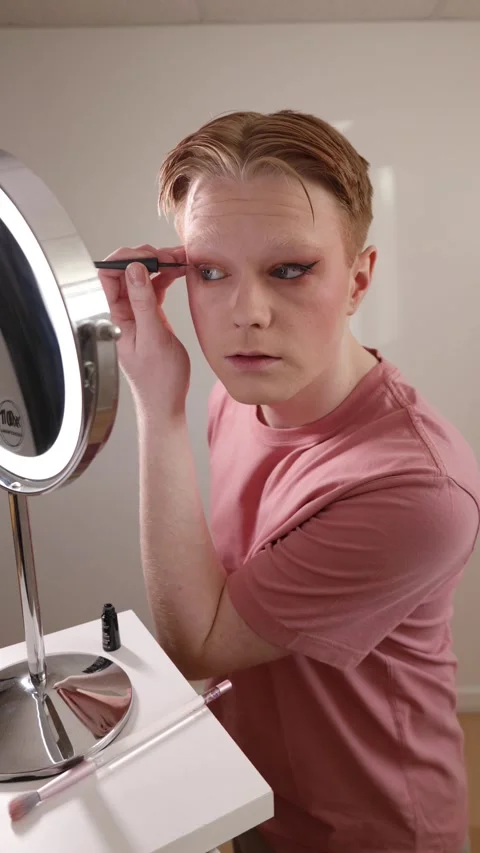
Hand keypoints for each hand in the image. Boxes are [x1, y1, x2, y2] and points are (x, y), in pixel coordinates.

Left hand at [98, 244, 189, 417]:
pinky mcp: (150, 318)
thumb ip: (143, 302)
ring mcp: (135, 314)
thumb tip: (135, 270)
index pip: (107, 275)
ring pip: (142, 278)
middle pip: (126, 272)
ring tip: (180, 260)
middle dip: (147, 257)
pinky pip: (154, 290)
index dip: (126, 258)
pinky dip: (166, 278)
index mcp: (114, 318)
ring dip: (160, 266)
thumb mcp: (153, 338)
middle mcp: (121, 313)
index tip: (150, 255)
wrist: (165, 402)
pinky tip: (179, 273)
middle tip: (170, 255)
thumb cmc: (158, 380)